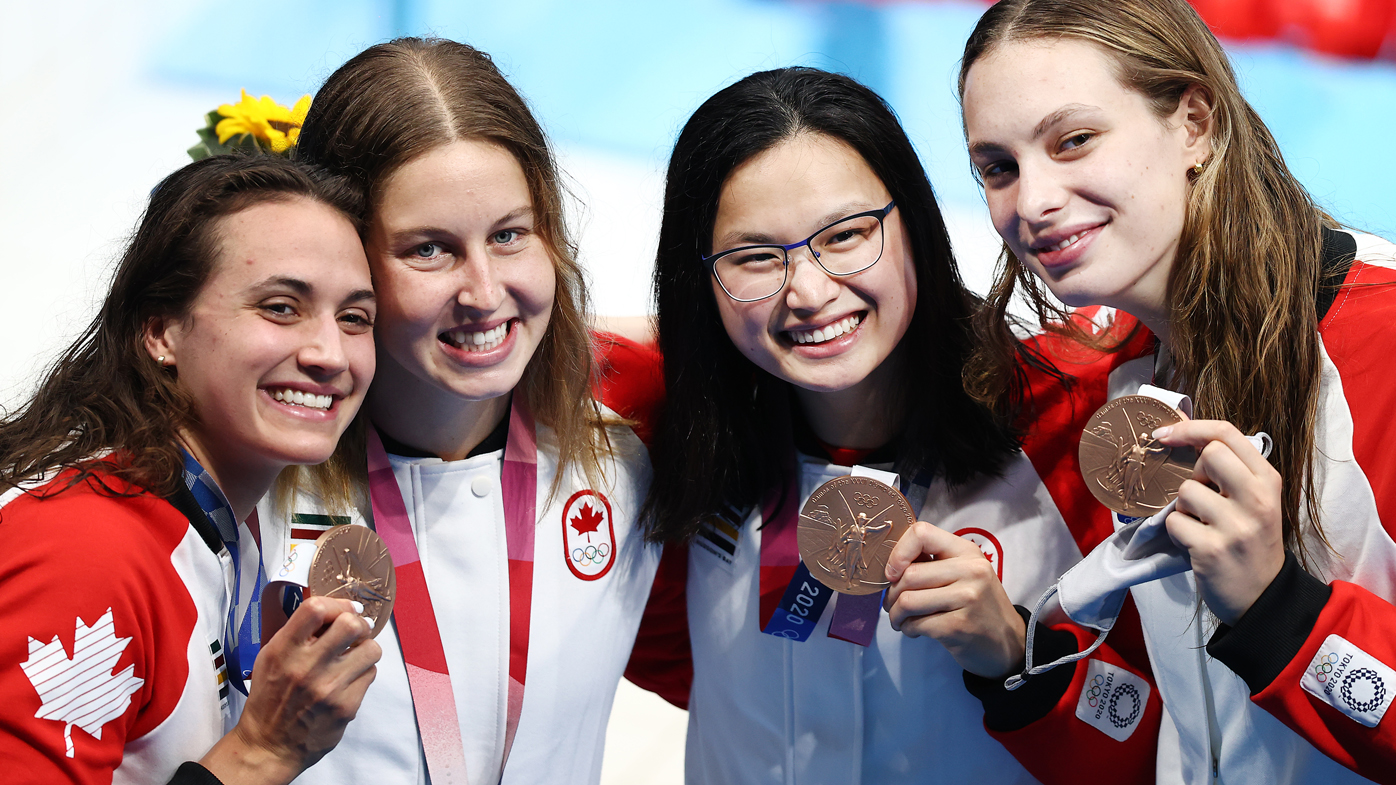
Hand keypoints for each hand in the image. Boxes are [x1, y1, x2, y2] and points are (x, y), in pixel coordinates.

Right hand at [199, 596, 381, 784]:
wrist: (270, 746)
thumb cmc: (270, 698)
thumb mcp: (271, 658)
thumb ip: (298, 633)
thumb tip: (334, 610)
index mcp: (283, 651)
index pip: (315, 609)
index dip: (336, 604)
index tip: (344, 609)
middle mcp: (306, 668)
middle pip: (351, 624)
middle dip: (358, 624)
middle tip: (355, 632)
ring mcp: (328, 688)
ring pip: (370, 649)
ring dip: (365, 649)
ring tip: (354, 657)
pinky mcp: (346, 707)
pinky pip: (370, 674)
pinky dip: (363, 673)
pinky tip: (348, 680)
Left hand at [884, 521, 1025, 678]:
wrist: (1007, 642)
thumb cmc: (976, 605)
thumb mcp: (963, 574)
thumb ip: (933, 563)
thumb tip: (889, 563)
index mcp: (967, 551)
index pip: (921, 533)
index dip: (898, 552)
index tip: (893, 572)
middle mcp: (970, 570)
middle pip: (909, 574)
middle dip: (891, 594)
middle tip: (892, 605)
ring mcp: (967, 598)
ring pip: (908, 601)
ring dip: (895, 614)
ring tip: (900, 620)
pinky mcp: (959, 626)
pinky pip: (916, 624)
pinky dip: (907, 629)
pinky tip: (914, 630)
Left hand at [1154, 419, 1284, 625]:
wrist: (1263, 596)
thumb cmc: (1250, 541)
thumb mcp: (1253, 500)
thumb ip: (1227, 468)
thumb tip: (1177, 426)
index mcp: (1267, 481)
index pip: (1227, 433)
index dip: (1190, 428)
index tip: (1164, 433)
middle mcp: (1257, 499)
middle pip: (1208, 455)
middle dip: (1195, 474)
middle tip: (1203, 498)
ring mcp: (1236, 525)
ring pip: (1186, 491)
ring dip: (1184, 508)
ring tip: (1202, 526)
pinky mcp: (1212, 549)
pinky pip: (1174, 522)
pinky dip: (1177, 532)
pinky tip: (1194, 544)